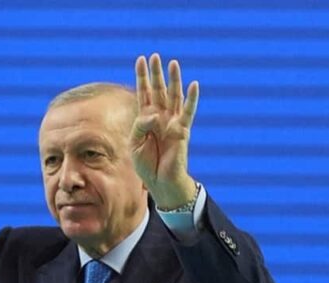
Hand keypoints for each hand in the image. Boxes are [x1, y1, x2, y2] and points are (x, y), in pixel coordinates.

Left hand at [131, 54, 199, 210]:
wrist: (160, 182)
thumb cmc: (146, 165)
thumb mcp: (134, 143)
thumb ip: (141, 125)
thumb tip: (155, 114)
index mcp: (146, 120)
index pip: (144, 93)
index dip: (142, 77)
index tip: (140, 60)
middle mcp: (160, 118)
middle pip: (158, 90)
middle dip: (156, 73)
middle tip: (155, 55)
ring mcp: (172, 123)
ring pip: (173, 97)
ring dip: (173, 80)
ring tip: (173, 63)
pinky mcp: (183, 131)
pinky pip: (188, 112)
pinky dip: (192, 99)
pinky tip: (194, 85)